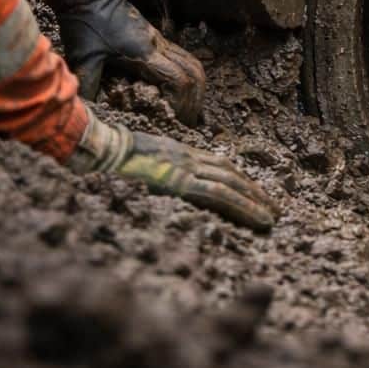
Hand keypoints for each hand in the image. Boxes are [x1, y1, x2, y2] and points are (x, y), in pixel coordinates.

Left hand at [47, 0, 204, 125]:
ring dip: (196, 87)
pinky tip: (178, 90)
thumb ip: (86, 84)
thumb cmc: (86, 22)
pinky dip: (188, 76)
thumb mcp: (83, 56)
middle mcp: (158, 46)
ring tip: (188, 109)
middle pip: (195, 72)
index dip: (182, 103)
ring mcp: (159, 41)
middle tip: (187, 121)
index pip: (179, 80)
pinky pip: (183, 58)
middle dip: (196, 99)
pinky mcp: (155, 38)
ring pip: (194, 63)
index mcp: (145, 53)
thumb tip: (81, 110)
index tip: (173, 120)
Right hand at [68, 109, 277, 230]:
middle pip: (231, 173)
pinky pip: (220, 194)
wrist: (95, 148)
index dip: (239, 180)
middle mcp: (187, 157)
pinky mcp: (181, 181)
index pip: (218, 166)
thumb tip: (154, 186)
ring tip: (271, 218)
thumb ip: (151, 172)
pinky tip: (259, 219)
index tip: (254, 193)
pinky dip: (244, 206)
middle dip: (254, 191)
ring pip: (231, 184)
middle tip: (273, 208)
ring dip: (255, 201)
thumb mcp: (134, 164)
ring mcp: (185, 168)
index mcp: (178, 153)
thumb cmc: (105, 159)